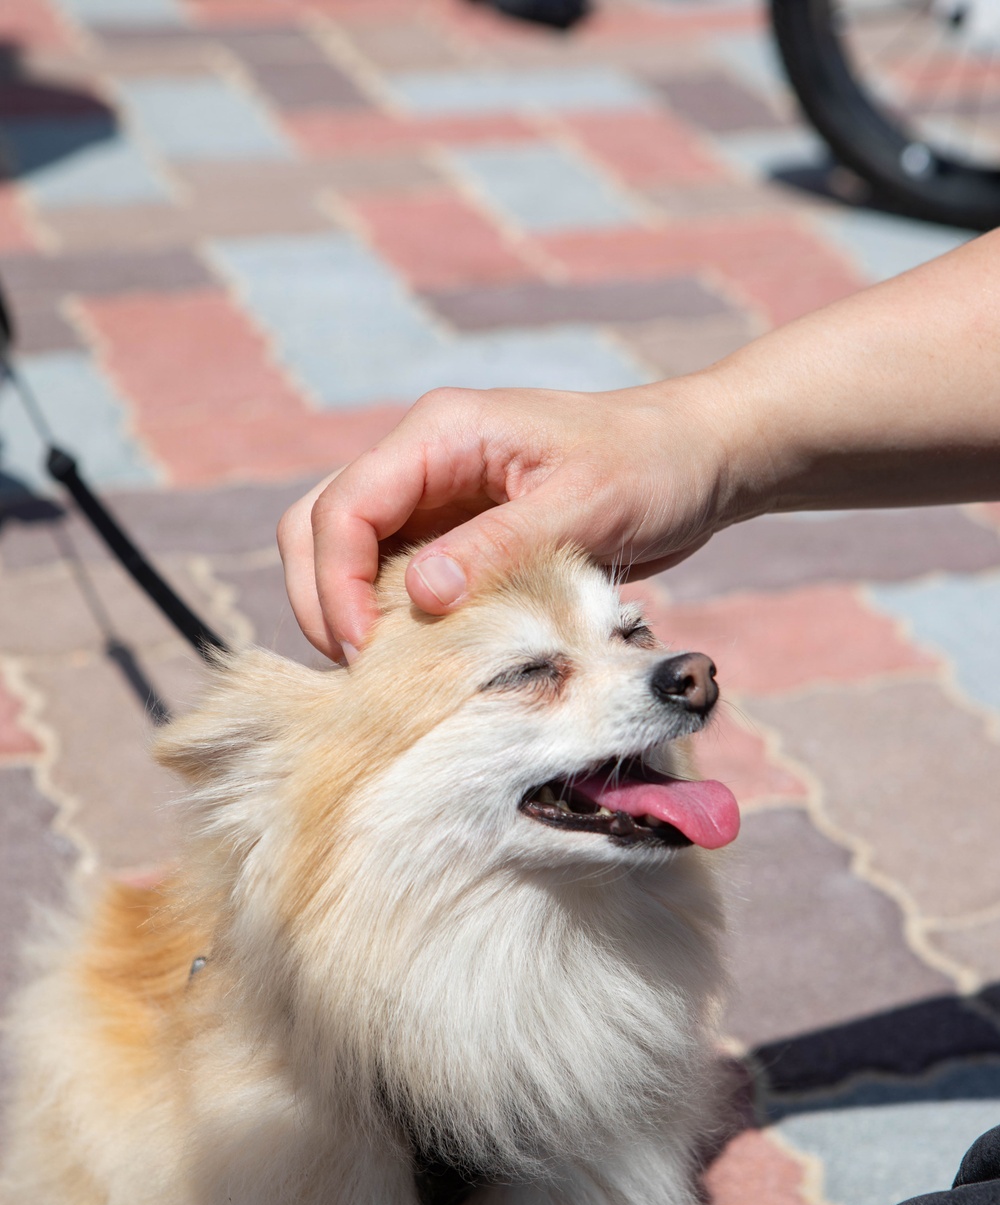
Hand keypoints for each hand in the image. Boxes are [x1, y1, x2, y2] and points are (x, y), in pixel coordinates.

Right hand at [276, 376, 738, 659]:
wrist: (696, 461)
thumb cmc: (649, 468)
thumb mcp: (582, 508)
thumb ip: (496, 549)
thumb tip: (418, 595)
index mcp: (441, 433)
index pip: (343, 507)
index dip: (335, 583)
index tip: (367, 652)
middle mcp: (422, 460)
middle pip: (320, 527)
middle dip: (324, 601)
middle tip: (365, 674)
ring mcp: (434, 498)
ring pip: (344, 553)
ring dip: (348, 612)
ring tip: (385, 674)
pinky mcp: (454, 535)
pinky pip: (392, 576)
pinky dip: (389, 619)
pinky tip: (420, 660)